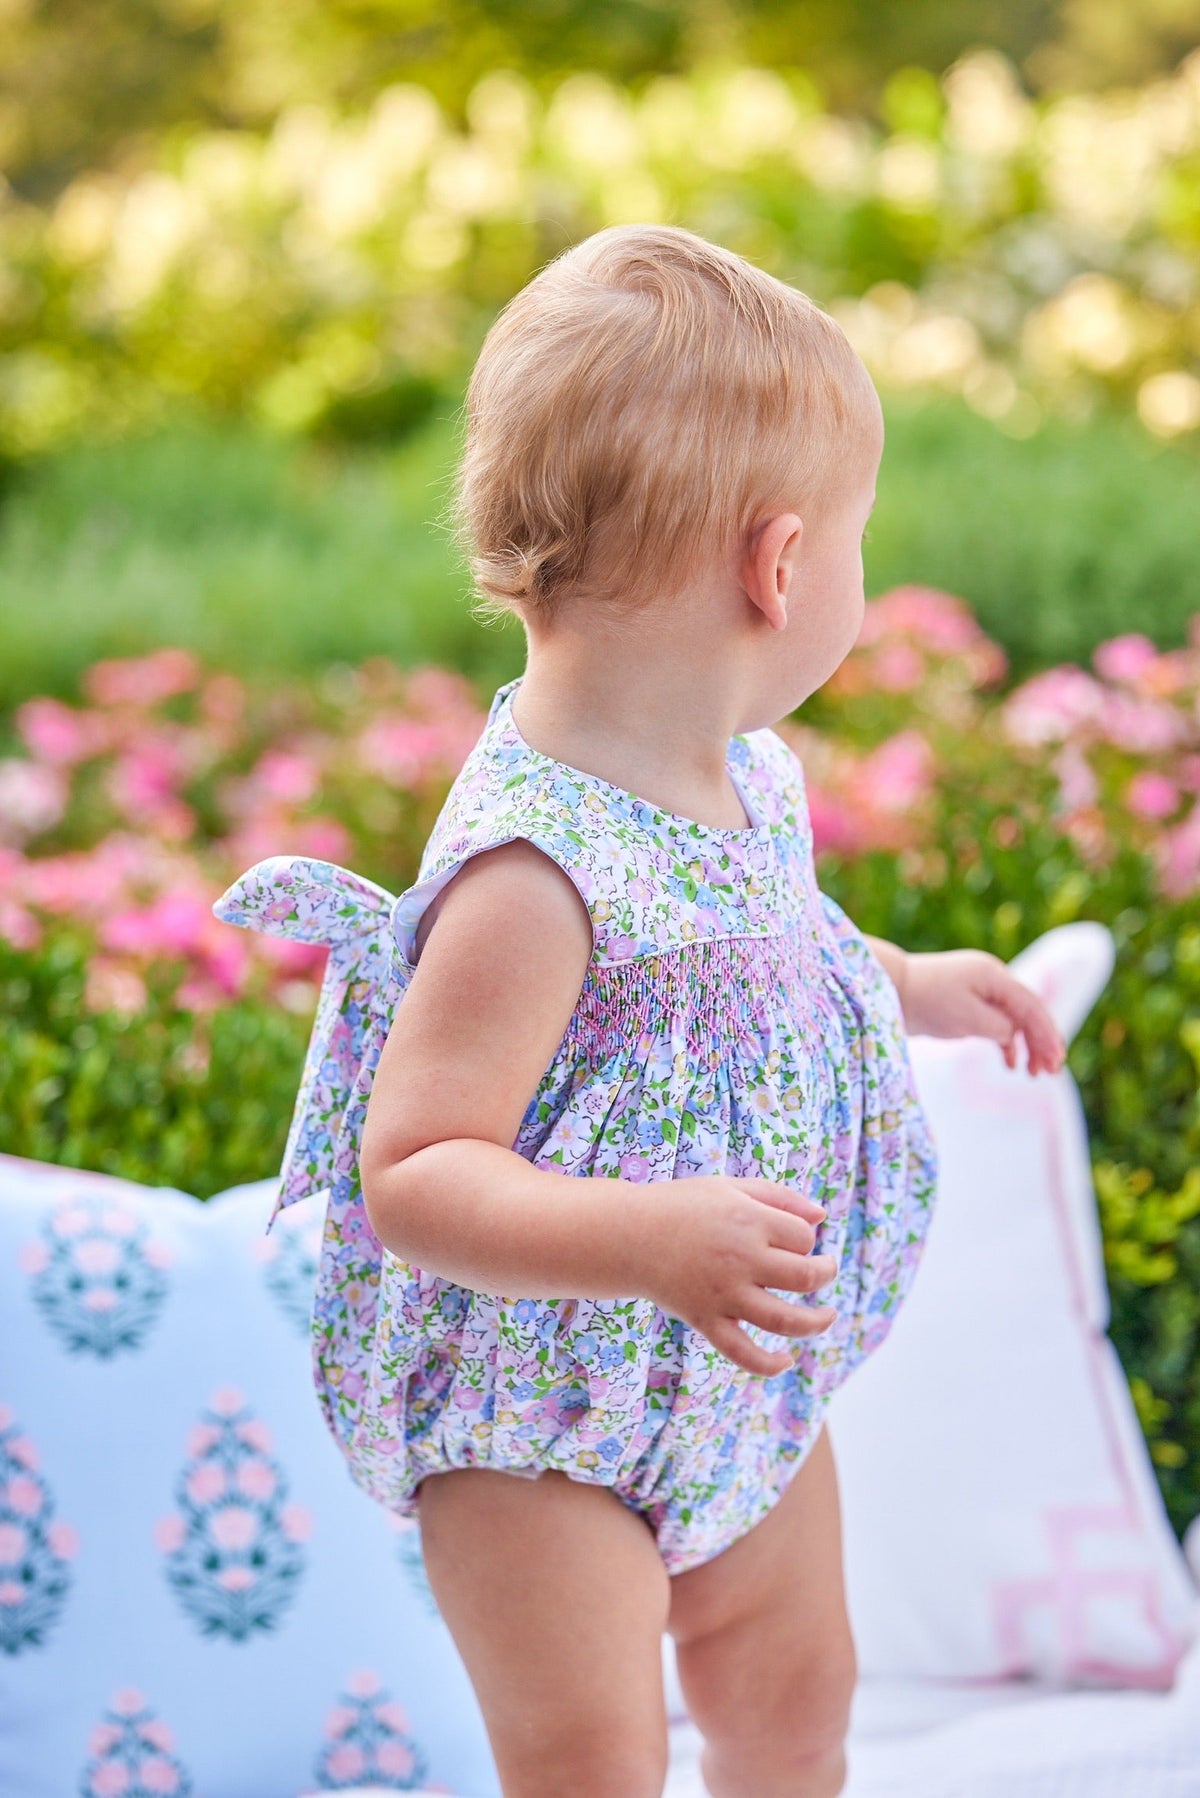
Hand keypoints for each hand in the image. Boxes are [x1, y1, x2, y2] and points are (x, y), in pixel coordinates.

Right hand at [637, 1176, 837, 1377]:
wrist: (628, 1235)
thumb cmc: (683, 1206)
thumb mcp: (730, 1187)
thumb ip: (779, 1197)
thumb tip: (822, 1217)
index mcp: (748, 1221)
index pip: (803, 1237)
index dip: (806, 1239)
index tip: (792, 1238)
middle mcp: (741, 1259)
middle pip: (805, 1276)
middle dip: (825, 1273)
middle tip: (826, 1270)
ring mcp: (724, 1294)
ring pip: (785, 1320)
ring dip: (817, 1323)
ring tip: (827, 1316)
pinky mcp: (706, 1320)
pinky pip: (742, 1352)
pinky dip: (768, 1365)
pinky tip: (786, 1361)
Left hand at [903, 948, 1066, 1074]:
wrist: (890, 992)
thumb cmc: (927, 1002)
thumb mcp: (967, 1018)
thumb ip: (999, 1026)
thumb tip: (1013, 1034)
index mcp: (995, 976)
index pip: (1032, 1006)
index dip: (1047, 1033)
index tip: (1057, 1059)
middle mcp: (992, 981)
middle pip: (1028, 1013)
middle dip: (1042, 1042)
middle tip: (1051, 1072)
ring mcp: (980, 992)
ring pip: (1014, 1020)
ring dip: (1026, 1046)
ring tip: (1033, 1074)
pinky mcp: (967, 1005)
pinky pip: (996, 1024)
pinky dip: (1005, 1044)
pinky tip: (1011, 1064)